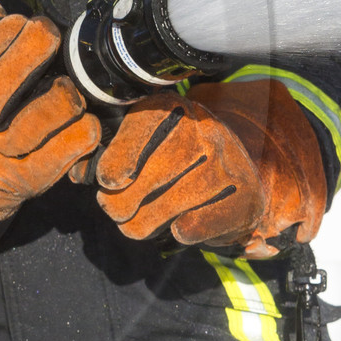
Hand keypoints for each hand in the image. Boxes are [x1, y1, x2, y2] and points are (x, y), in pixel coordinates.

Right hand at [0, 0, 99, 313]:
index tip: (19, 21)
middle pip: (6, 81)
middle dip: (34, 47)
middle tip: (48, 35)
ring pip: (40, 118)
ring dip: (64, 92)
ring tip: (69, 82)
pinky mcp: (24, 183)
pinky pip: (62, 153)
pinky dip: (81, 133)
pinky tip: (85, 121)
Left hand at [95, 77, 326, 253]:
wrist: (248, 165)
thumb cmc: (183, 156)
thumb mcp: (156, 137)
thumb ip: (123, 148)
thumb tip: (92, 176)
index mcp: (180, 110)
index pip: (144, 128)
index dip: (119, 159)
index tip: (108, 181)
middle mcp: (208, 131)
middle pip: (153, 173)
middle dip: (122, 202)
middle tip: (115, 211)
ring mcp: (229, 164)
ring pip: (171, 205)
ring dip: (143, 223)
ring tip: (135, 226)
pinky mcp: (245, 198)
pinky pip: (200, 224)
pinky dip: (183, 230)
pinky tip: (177, 228)